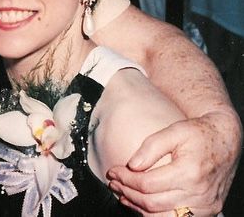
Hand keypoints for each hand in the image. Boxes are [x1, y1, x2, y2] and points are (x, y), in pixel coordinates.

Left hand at [106, 113, 241, 215]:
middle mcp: (199, 193)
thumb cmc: (199, 133)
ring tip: (122, 194)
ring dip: (137, 207)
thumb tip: (132, 164)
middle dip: (127, 193)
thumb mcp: (174, 131)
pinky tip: (141, 205)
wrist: (226, 141)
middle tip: (113, 183)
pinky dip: (155, 215)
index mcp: (189, 172)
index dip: (125, 179)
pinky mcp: (208, 211)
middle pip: (152, 202)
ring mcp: (205, 206)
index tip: (112, 171)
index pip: (147, 184)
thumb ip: (152, 146)